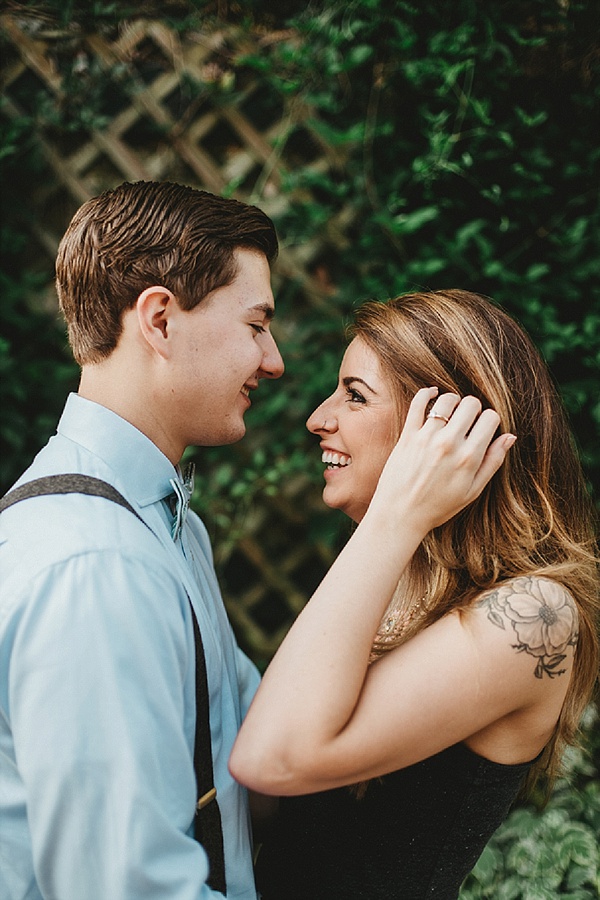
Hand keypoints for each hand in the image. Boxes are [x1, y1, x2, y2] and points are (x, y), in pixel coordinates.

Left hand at [369, 387, 514, 532]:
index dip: (490, 421)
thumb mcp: (472, 491)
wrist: (400, 515)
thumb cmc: (438, 506)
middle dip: (474, 409)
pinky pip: (417, 403)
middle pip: (471, 404)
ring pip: (447, 399)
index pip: (490, 418)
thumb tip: (510, 436)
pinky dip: (426, 393)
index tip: (483, 429)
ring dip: (453, 402)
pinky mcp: (407, 435)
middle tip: (467, 421)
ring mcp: (426, 438)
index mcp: (469, 458)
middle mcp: (449, 444)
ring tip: (451, 413)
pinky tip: (433, 394)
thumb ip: (492, 462)